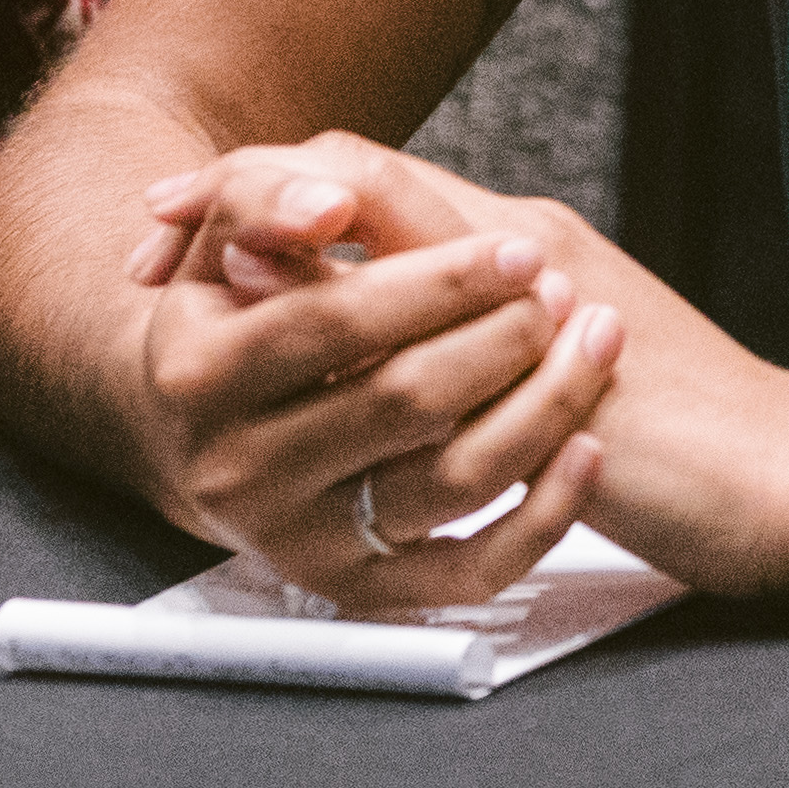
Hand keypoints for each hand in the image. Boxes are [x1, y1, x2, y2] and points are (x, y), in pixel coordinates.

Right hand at [119, 135, 618, 612]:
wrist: (198, 438)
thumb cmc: (225, 326)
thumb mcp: (216, 247)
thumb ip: (263, 199)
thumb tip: (328, 204)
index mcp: (199, 375)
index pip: (336, 322)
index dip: (439, 282)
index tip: (517, 252)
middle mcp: (239, 470)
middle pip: (404, 401)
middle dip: (503, 337)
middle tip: (558, 293)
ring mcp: (300, 539)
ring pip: (452, 481)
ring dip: (545, 407)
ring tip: (591, 343)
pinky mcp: (357, 589)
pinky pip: (469, 572)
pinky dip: (542, 514)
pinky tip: (583, 446)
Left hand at [147, 143, 788, 597]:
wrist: (785, 470)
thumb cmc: (678, 423)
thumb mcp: (556, 346)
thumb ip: (464, 311)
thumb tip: (352, 296)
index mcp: (518, 237)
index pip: (369, 169)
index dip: (270, 181)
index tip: (186, 210)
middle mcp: (521, 251)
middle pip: (358, 181)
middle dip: (246, 197)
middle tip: (159, 225)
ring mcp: (538, 312)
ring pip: (382, 252)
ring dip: (286, 254)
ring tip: (204, 265)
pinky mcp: (560, 387)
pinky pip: (439, 358)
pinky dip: (363, 349)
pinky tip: (300, 356)